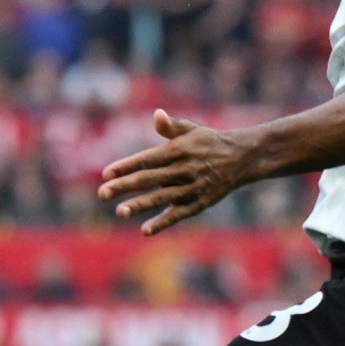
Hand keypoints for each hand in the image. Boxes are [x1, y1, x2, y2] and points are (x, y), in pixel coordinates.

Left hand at [99, 110, 252, 235]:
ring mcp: (192, 188)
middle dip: (124, 186)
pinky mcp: (200, 203)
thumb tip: (156, 115)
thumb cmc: (208, 142)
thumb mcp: (192, 130)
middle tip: (102, 193)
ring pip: (162, 198)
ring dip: (140, 205)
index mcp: (178, 150)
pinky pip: (179, 214)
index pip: (147, 160)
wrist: (242, 158)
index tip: (105, 173)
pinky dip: (163, 222)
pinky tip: (145, 230)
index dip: (126, 166)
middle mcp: (184, 169)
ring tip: (119, 211)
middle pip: (150, 179)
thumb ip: (171, 126)